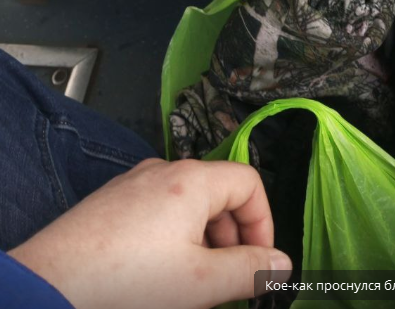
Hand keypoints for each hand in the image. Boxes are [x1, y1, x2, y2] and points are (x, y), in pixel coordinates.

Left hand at [9, 158, 291, 308]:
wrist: (50, 286)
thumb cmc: (128, 282)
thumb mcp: (201, 282)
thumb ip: (250, 271)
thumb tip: (282, 265)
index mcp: (192, 179)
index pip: (249, 182)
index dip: (263, 223)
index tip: (260, 264)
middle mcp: (164, 170)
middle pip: (219, 194)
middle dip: (231, 239)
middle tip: (226, 284)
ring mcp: (134, 183)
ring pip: (188, 206)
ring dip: (202, 243)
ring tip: (191, 285)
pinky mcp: (112, 202)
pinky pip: (159, 211)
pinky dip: (172, 239)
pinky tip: (158, 276)